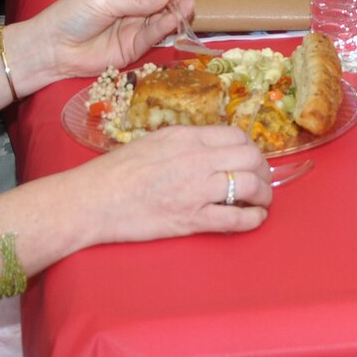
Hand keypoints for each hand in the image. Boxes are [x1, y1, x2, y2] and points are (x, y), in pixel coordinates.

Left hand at [22, 0, 194, 80]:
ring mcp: (136, 27)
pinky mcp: (135, 48)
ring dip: (177, 11)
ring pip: (163, 17)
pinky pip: (154, 36)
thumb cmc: (73, 14)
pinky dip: (166, 28)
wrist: (53, 48)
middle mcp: (135, 6)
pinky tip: (173, 19)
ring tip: (188, 5)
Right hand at [71, 124, 270, 243]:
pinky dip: (253, 219)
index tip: (250, 158)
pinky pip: (236, 218)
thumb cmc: (115, 171)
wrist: (93, 200)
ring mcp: (197, 190)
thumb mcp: (153, 141)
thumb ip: (184, 142)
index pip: (236, 136)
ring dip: (264, 194)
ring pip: (250, 186)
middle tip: (261, 180)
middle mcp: (197, 159)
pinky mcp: (192, 219)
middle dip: (263, 170)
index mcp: (187, 137)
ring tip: (262, 200)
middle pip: (250, 158)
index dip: (250, 148)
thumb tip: (207, 147)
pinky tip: (255, 218)